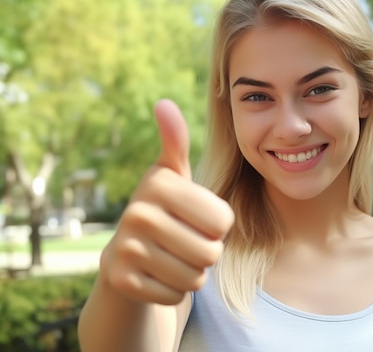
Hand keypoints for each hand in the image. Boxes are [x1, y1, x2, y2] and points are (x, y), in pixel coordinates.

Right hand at [101, 99, 233, 304]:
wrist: (126, 257)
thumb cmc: (165, 211)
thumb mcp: (172, 176)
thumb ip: (175, 143)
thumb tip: (164, 103)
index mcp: (159, 183)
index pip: (223, 221)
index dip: (219, 226)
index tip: (197, 219)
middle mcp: (137, 212)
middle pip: (211, 251)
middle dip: (207, 253)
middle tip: (185, 242)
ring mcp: (126, 248)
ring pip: (195, 277)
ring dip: (193, 273)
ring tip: (173, 257)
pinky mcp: (121, 280)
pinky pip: (175, 295)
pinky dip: (174, 291)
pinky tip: (159, 275)